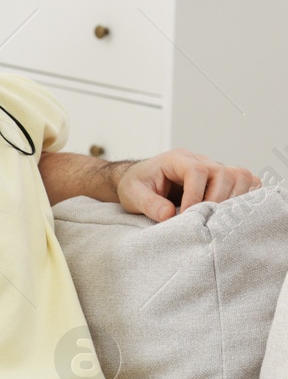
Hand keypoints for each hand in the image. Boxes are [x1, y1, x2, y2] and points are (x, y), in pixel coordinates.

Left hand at [118, 149, 261, 221]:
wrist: (140, 182)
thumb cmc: (136, 185)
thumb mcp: (132, 194)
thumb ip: (148, 203)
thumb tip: (169, 215)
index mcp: (176, 159)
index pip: (196, 170)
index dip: (195, 195)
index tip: (186, 215)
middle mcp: (200, 160)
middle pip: (224, 173)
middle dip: (216, 200)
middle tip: (202, 219)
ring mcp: (214, 169)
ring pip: (241, 176)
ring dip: (233, 199)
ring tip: (215, 217)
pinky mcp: (223, 180)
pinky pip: (247, 182)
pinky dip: (245, 196)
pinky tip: (230, 212)